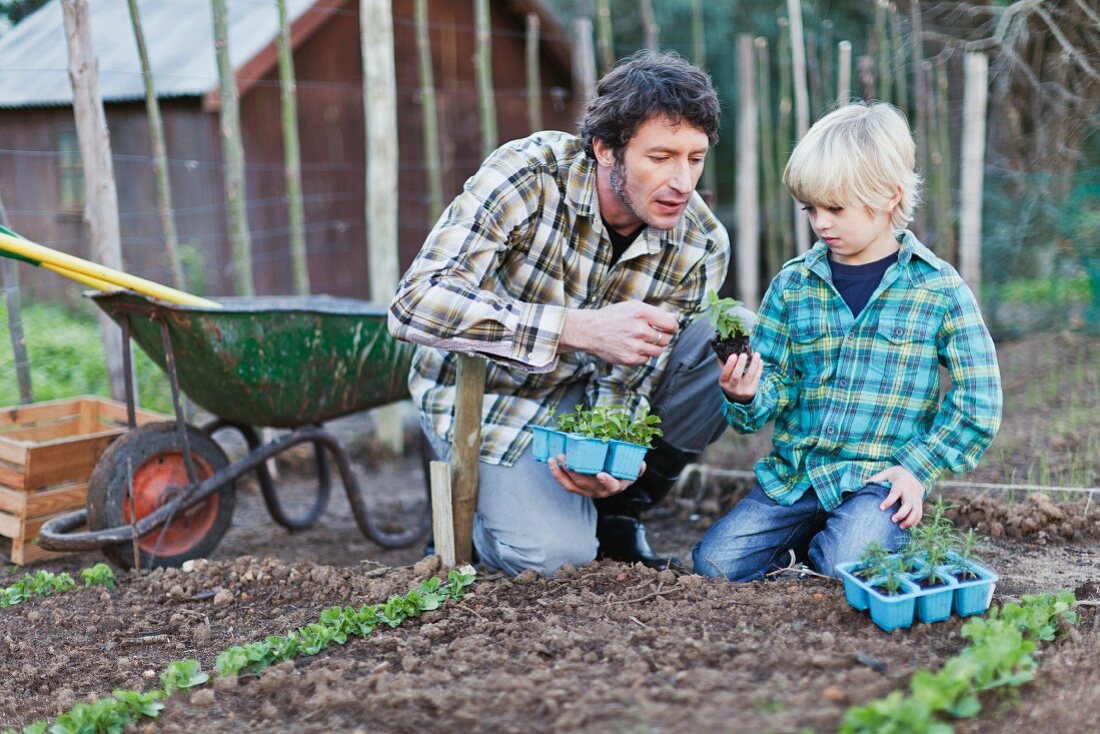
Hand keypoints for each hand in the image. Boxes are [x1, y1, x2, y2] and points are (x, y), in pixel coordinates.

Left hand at [547, 455, 641, 497]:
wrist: (612, 483)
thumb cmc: (621, 474)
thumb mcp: (631, 471)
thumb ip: (637, 468)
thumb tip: (641, 463)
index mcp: (613, 487)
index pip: (611, 486)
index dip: (606, 481)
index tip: (601, 474)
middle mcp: (598, 491)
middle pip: (585, 483)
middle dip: (574, 471)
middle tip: (566, 457)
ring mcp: (586, 491)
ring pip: (571, 485)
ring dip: (560, 473)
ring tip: (554, 459)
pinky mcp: (576, 489)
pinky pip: (565, 484)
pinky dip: (556, 474)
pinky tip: (551, 462)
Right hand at [559, 301, 678, 364]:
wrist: (590, 331)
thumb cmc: (613, 317)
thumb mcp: (633, 307)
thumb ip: (655, 312)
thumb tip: (675, 318)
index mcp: (641, 313)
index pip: (670, 324)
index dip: (673, 327)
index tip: (669, 328)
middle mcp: (639, 329)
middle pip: (666, 339)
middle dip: (664, 337)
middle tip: (655, 334)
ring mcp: (634, 346)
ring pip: (658, 351)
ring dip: (655, 347)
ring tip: (644, 341)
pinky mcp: (629, 358)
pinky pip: (647, 359)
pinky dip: (644, 354)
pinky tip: (634, 347)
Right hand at [719, 351, 761, 402]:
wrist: (738, 397)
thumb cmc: (730, 381)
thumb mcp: (725, 375)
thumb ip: (724, 364)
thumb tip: (723, 350)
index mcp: (724, 382)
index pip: (725, 373)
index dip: (729, 364)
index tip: (734, 355)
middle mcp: (732, 388)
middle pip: (736, 376)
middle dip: (740, 364)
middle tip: (744, 354)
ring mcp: (743, 390)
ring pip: (749, 376)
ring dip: (754, 364)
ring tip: (756, 354)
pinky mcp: (752, 390)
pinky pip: (757, 378)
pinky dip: (759, 368)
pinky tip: (760, 361)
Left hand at [868, 465, 924, 528]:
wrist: (914, 473)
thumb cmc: (896, 474)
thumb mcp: (886, 473)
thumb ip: (876, 478)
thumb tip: (864, 483)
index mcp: (900, 484)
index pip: (895, 493)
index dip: (889, 501)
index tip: (881, 508)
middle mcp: (910, 492)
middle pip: (908, 504)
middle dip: (902, 513)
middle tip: (892, 520)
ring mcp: (916, 498)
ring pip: (916, 511)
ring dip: (910, 520)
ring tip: (900, 527)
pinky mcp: (919, 503)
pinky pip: (919, 513)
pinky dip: (915, 521)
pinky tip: (907, 526)